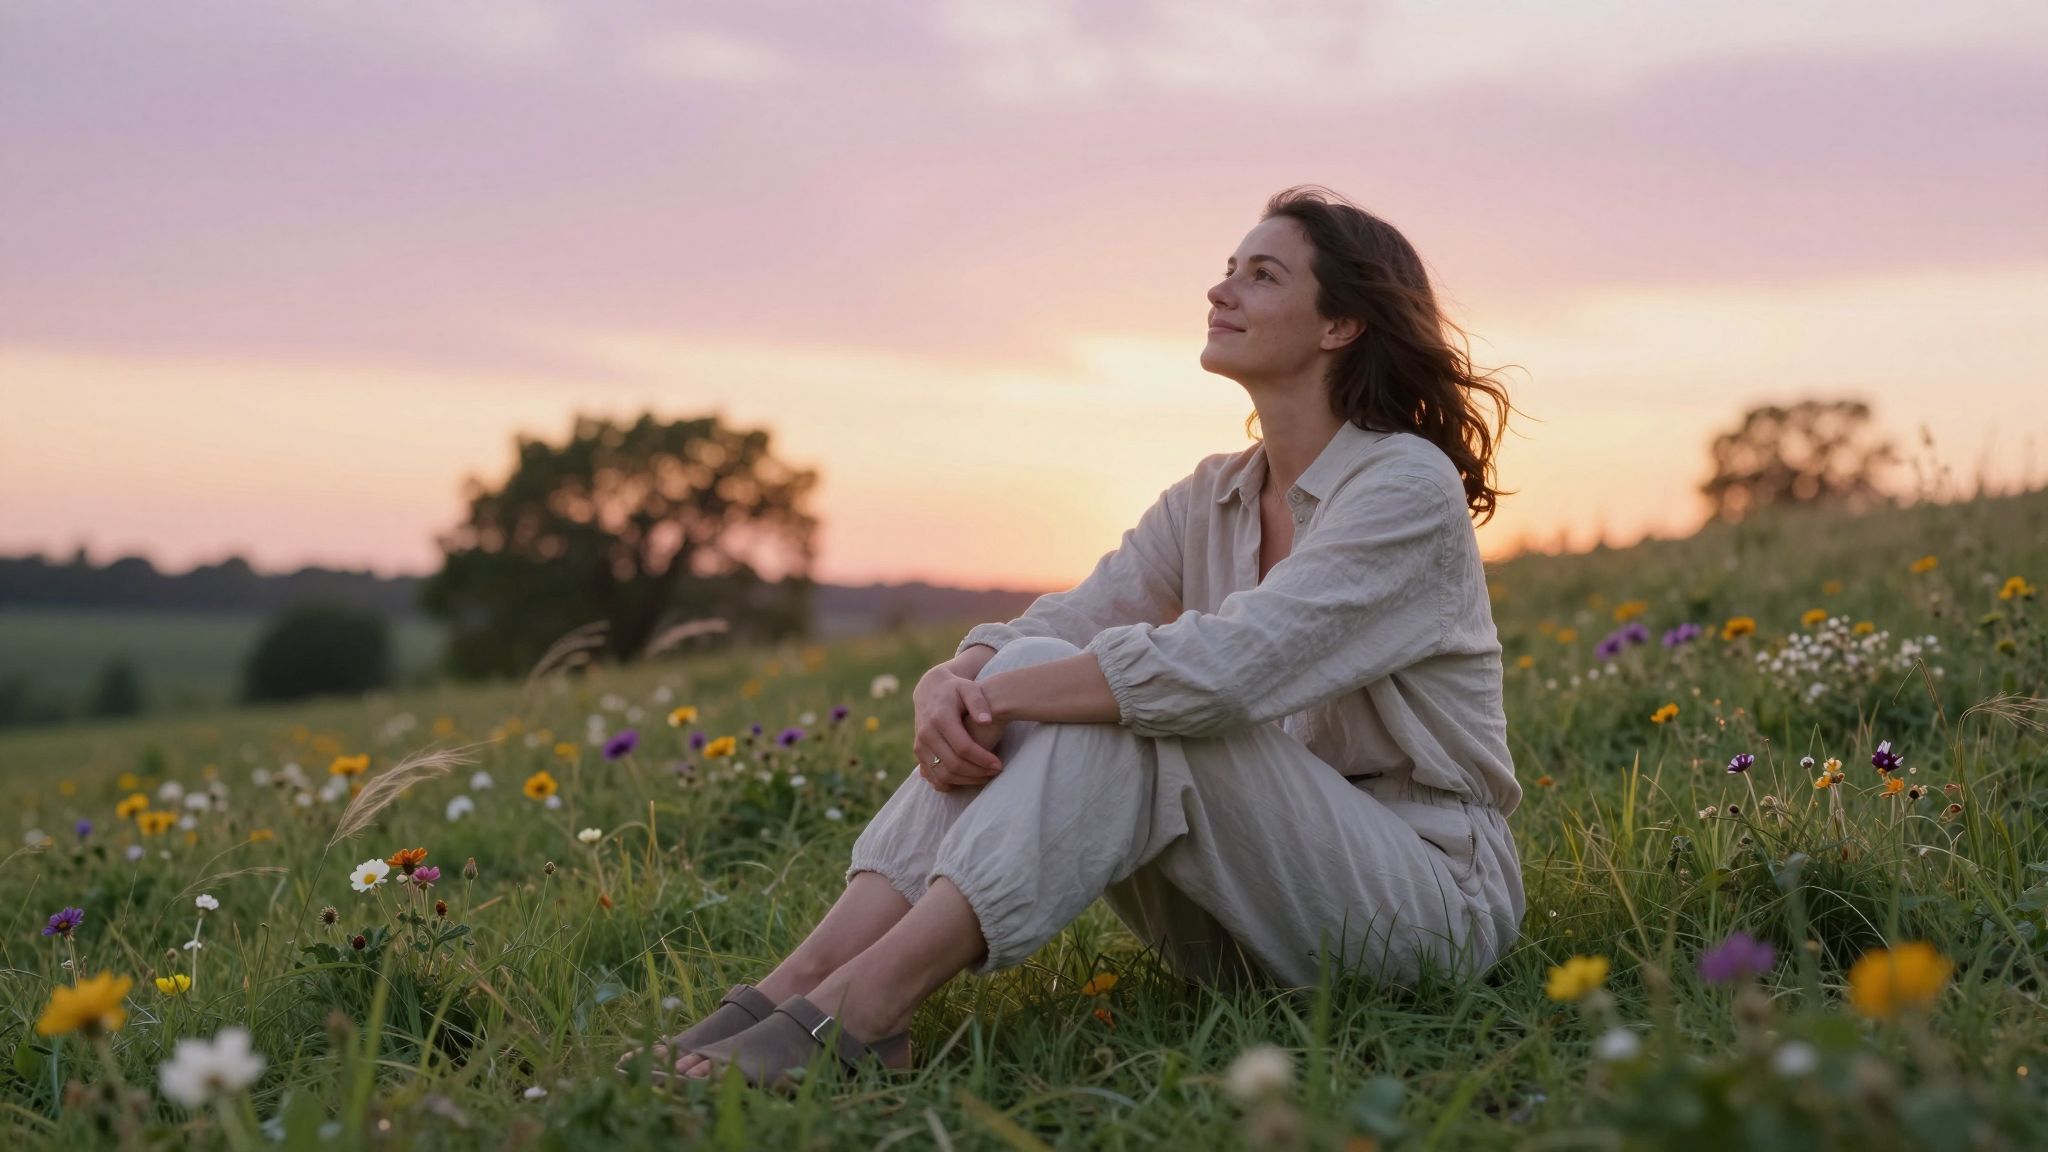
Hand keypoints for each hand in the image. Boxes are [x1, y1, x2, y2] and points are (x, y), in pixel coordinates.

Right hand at [911, 666, 1006, 791]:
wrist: (930, 689)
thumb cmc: (956, 689)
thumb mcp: (969, 688)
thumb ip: (978, 702)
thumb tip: (986, 720)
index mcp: (940, 718)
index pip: (963, 747)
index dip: (982, 759)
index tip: (998, 764)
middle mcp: (926, 733)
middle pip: (953, 764)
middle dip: (977, 773)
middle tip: (995, 772)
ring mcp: (920, 745)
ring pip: (942, 775)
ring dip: (966, 781)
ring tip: (985, 776)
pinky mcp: (918, 753)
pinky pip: (933, 776)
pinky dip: (950, 783)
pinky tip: (967, 780)